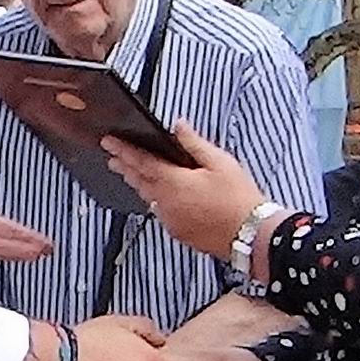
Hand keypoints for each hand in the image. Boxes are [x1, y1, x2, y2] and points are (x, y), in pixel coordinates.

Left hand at [102, 122, 267, 263]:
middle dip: (125, 167)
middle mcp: (165, 203)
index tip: (109, 142)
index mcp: (173, 182)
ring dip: (138, 184)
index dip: (123, 150)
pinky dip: (154, 201)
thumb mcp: (219, 162)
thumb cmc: (239, 198)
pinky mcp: (178, 232)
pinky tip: (157, 197)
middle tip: (112, 158)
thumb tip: (178, 126)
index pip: (141, 161)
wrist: (251, 234)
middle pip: (139, 181)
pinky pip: (160, 212)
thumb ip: (194, 143)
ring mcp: (170, 220)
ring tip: (130, 175)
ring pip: (148, 198)